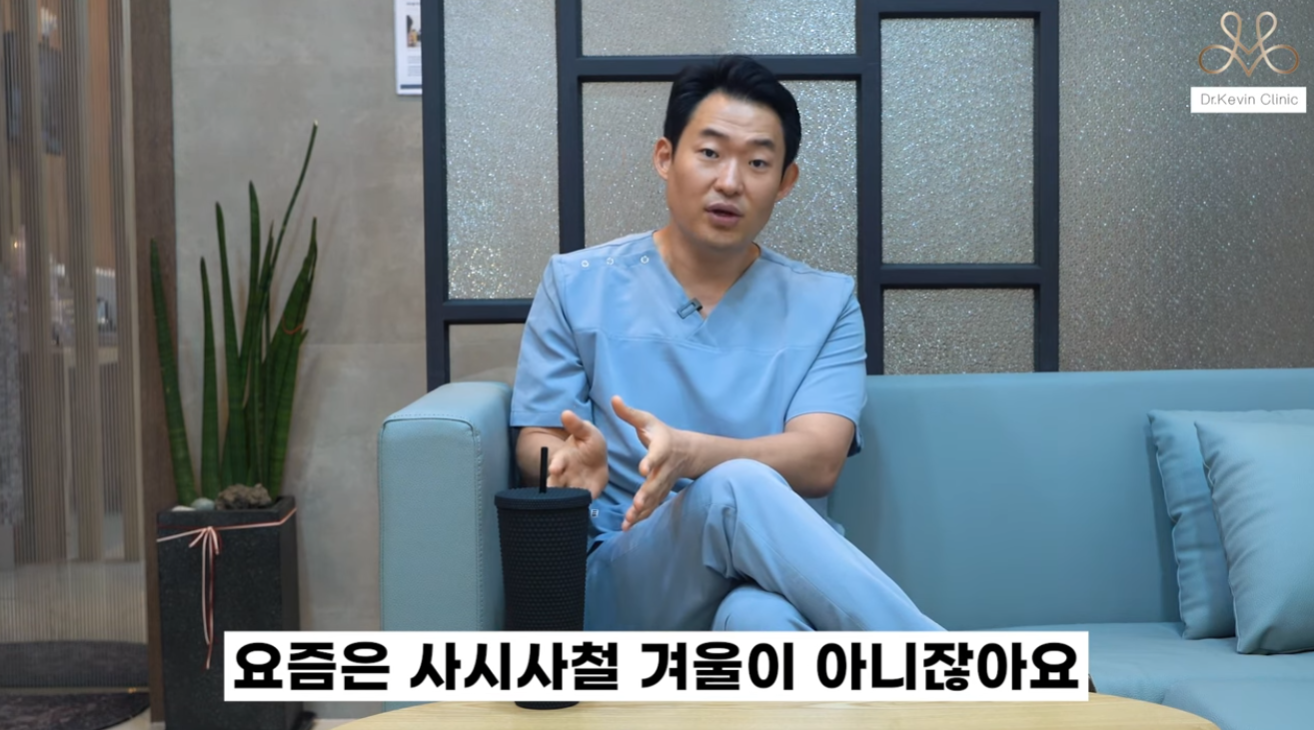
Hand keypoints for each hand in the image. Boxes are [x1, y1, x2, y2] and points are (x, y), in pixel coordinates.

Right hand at [546, 410, 608, 499]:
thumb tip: (565, 412)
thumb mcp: (586, 431)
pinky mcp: (587, 494)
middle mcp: (565, 475)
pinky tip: (584, 507)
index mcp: (564, 458)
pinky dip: (583, 503)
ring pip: (567, 496)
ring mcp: (575, 486)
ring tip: (568, 504)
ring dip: (568, 499)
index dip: (555, 465)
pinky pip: (584, 501)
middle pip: (556, 485)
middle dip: (555, 489)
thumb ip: (577, 425)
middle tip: (554, 493)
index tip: (554, 469)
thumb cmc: (589, 443)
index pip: (557, 463)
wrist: (599, 459)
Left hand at [613, 395, 688, 530]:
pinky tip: (629, 526)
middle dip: (647, 494)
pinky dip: (642, 517)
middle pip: (656, 483)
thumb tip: (613, 399)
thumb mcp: (647, 420)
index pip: (656, 455)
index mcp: (662, 448)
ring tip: (628, 522)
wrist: (687, 450)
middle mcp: (664, 468)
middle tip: (636, 505)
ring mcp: (664, 482)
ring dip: (642, 511)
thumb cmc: (662, 433)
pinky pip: (653, 506)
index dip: (650, 461)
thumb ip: (629, 413)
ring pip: (654, 499)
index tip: (643, 469)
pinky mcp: (661, 492)